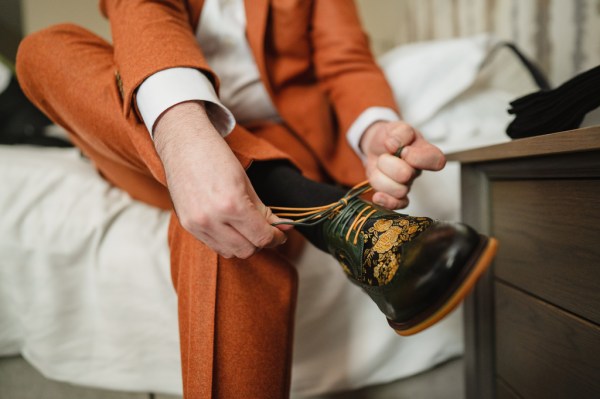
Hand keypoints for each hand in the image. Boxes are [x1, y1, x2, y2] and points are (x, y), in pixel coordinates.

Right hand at [154, 102, 289, 258]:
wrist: (183, 145)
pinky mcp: (187, 225)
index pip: (261, 236)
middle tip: (266, 230)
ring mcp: (197, 224)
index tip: (281, 234)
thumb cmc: (216, 158)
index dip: (276, 238)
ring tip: (247, 228)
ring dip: (243, 244)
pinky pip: (214, 246)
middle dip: (260, 242)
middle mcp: (212, 219)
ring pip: (230, 252)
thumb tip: (284, 229)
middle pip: (247, 249)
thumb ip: (265, 211)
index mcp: (232, 205)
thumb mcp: (246, 183)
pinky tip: (230, 227)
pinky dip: (226, 242)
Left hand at [360, 120, 445, 209]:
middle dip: (388, 163)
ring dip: (380, 176)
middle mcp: (418, 170)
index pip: (436, 161)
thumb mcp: (396, 127)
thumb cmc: (391, 136)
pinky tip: (378, 196)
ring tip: (380, 165)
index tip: (404, 151)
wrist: (376, 145)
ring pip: (397, 190)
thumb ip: (400, 132)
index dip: (417, 158)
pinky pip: (397, 205)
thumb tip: (394, 145)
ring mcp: (407, 184)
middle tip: (385, 155)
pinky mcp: (395, 195)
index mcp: (426, 152)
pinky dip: (386, 201)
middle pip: (406, 175)